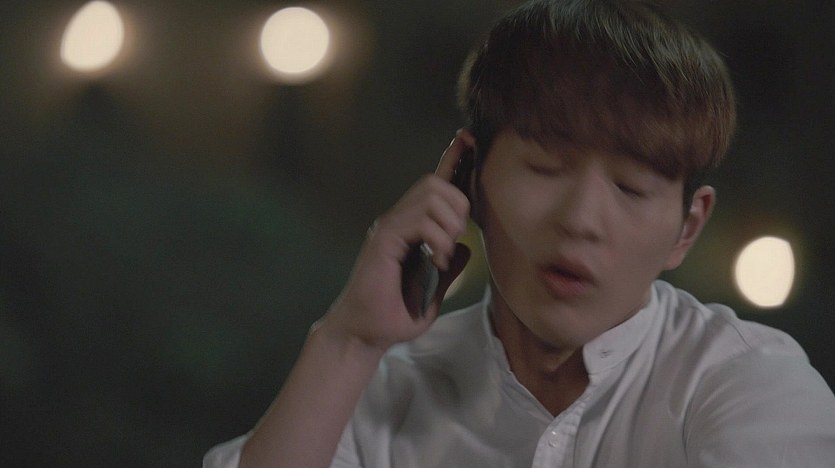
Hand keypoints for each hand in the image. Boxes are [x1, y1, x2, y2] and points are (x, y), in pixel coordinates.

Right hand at [318, 134, 473, 350]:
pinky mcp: (383, 240)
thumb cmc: (394, 316)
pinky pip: (419, 220)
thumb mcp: (433, 292)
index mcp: (410, 229)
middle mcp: (398, 221)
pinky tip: (435, 260)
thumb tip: (467, 249)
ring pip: (430, 196)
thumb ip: (448, 268)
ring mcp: (389, 228)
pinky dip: (437, 239)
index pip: (434, 187)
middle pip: (437, 184)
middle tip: (454, 243)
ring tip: (442, 256)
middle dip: (459, 207)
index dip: (452, 160)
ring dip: (449, 225)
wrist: (364, 334)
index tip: (468, 139)